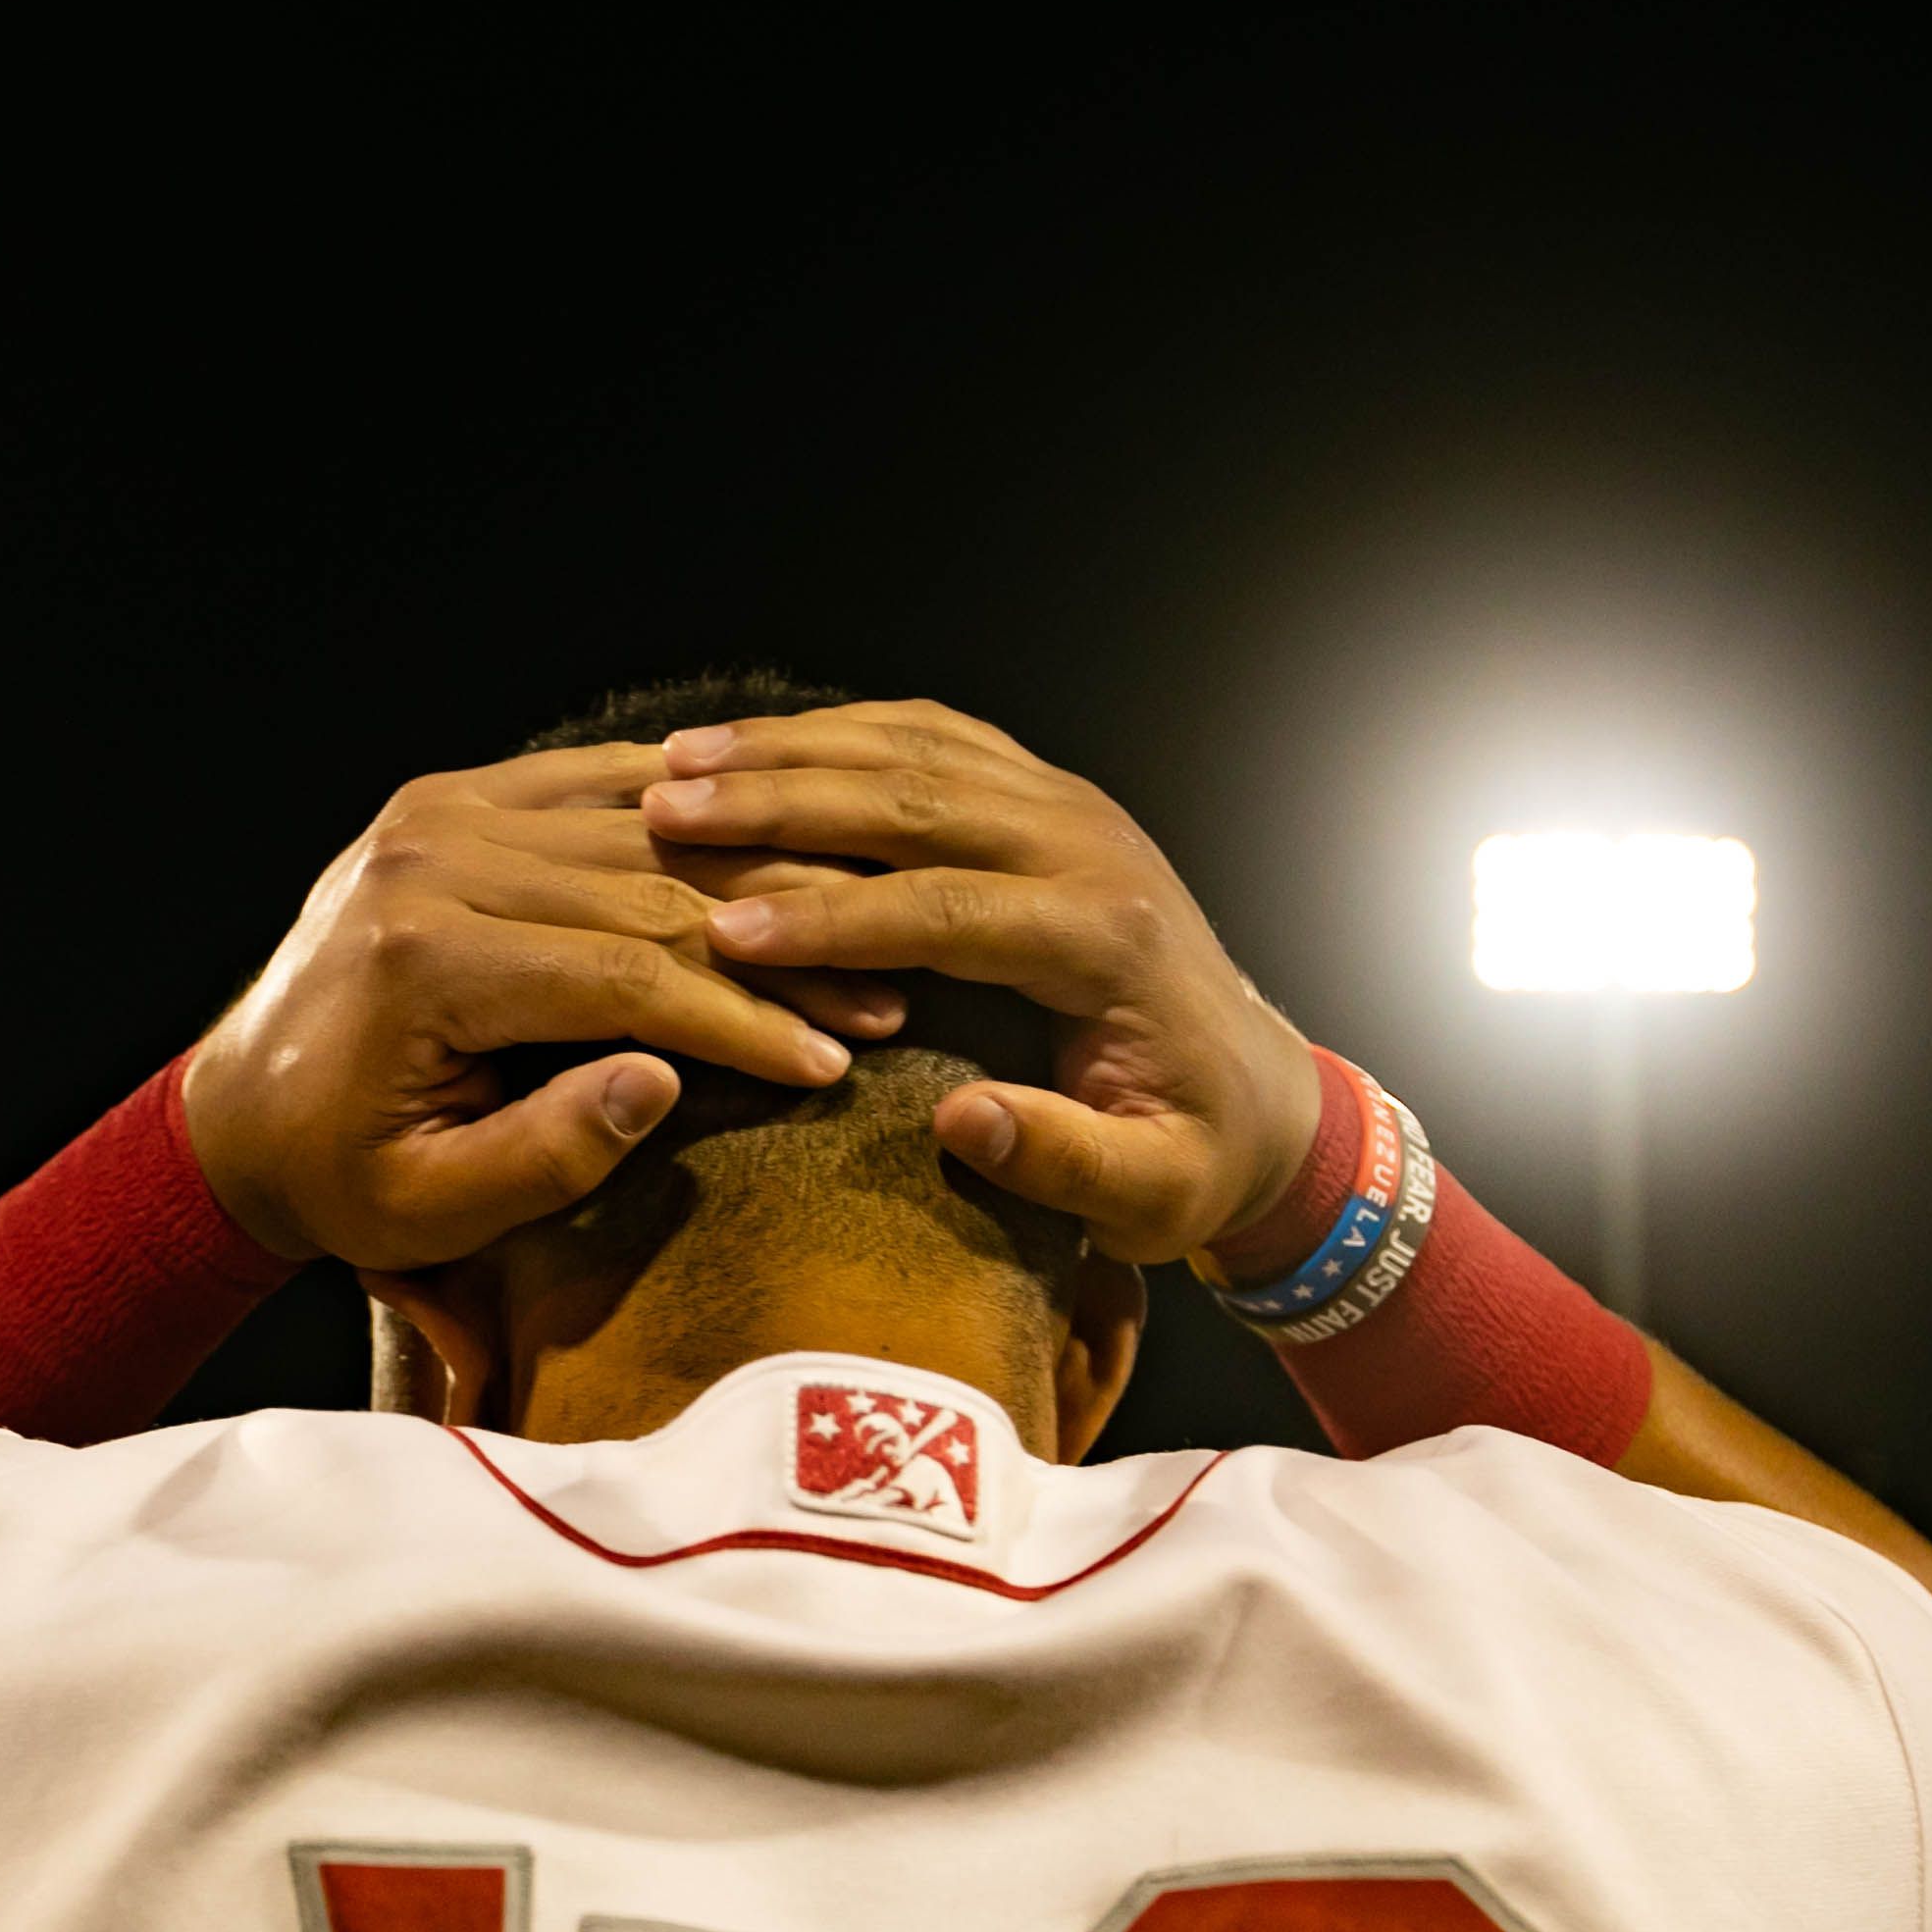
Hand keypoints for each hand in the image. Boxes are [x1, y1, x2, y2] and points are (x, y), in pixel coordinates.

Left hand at [184, 744, 892, 1270]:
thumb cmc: (340, 1179)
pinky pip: (591, 782)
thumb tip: (663, 1079)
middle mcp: (429, 859)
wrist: (239, 1116)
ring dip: (751, 878)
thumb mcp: (430, 1209)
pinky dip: (685, 811)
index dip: (742, 1022)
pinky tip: (772, 838)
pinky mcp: (447, 798)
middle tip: (881, 999)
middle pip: (646, 888)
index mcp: (425, 958)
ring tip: (853, 929)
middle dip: (775, 950)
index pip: (625, 975)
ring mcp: (435, 814)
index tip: (836, 1063)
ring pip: (636, 827)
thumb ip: (546, 1154)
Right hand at [639, 702, 1326, 1264]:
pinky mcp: (1051, 798)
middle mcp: (1091, 848)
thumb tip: (961, 1121)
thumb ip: (1064, 1163)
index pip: (948, 910)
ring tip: (676, 764)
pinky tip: (755, 747)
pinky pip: (936, 740)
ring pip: (918, 749)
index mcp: (1108, 941)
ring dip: (793, 751)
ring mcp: (1073, 809)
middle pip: (918, 801)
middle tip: (665, 810)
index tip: (722, 931)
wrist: (1266, 1101)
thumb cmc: (1196, 1162)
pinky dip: (842, 733)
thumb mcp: (1151, 1198)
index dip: (830, 920)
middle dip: (781, 802)